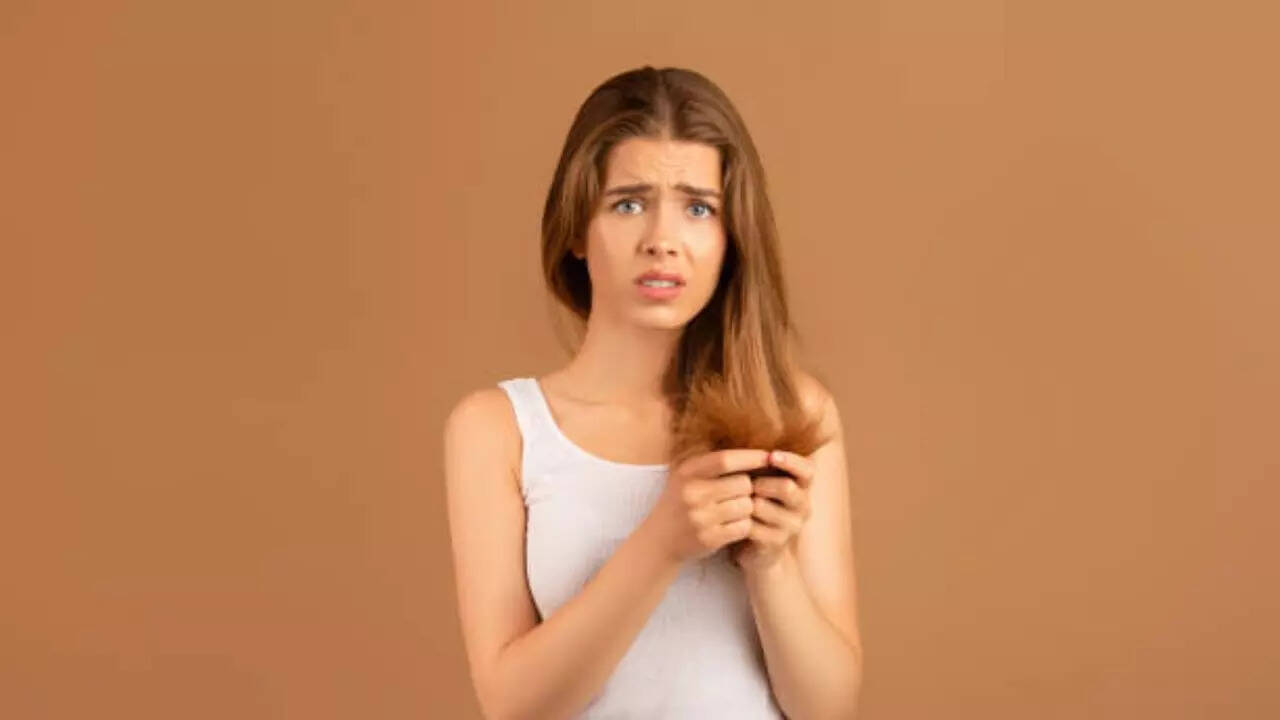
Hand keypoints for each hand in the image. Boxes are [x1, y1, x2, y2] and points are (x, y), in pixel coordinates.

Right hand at [642, 448, 772, 564]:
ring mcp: (701, 518)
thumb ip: (712, 464)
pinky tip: (734, 524)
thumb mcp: (686, 477)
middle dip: (748, 487)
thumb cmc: (680, 502)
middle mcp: (692, 494)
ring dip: (747, 507)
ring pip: (747, 506)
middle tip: (742, 492)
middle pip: (743, 483)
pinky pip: (743, 527)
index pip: (725, 459)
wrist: (659, 540)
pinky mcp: (710, 539)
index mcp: (687, 473)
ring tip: (736, 509)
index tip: (768, 456)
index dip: (750, 457)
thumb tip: (755, 453)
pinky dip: (744, 525)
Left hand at [729, 449, 814, 572]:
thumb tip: (747, 427)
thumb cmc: (755, 500)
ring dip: (746, 502)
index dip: (791, 461)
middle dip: (762, 484)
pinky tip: (730, 518)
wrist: (753, 543)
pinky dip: (739, 521)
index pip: (807, 469)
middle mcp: (802, 505)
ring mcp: (791, 526)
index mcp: (802, 484)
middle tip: (747, 485)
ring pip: (765, 507)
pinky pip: (754, 528)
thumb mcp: (760, 477)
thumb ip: (761, 460)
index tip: (772, 455)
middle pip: (787, 489)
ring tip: (733, 501)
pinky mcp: (776, 543)